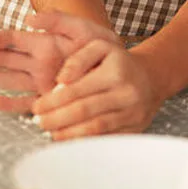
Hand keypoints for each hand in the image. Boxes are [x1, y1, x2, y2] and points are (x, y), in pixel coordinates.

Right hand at [0, 11, 119, 113]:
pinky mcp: (46, 99)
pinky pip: (23, 102)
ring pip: (8, 79)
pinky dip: (8, 103)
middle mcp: (38, 62)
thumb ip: (60, 20)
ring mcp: (40, 81)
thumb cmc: (103, 48)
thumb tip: (30, 17)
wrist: (121, 71)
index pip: (15, 39)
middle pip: (6, 59)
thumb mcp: (85, 28)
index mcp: (44, 43)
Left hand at [29, 37, 163, 139]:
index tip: (36, 107)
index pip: (76, 91)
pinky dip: (86, 141)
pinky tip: (71, 138)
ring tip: (52, 132)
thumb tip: (61, 80)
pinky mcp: (135, 127)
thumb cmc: (119, 63)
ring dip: (68, 133)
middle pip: (83, 111)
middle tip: (40, 122)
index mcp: (115, 72)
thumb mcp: (100, 47)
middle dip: (56, 119)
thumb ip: (77, 59)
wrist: (151, 77)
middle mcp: (127, 93)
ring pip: (95, 128)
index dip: (51, 102)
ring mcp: (133, 112)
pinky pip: (107, 138)